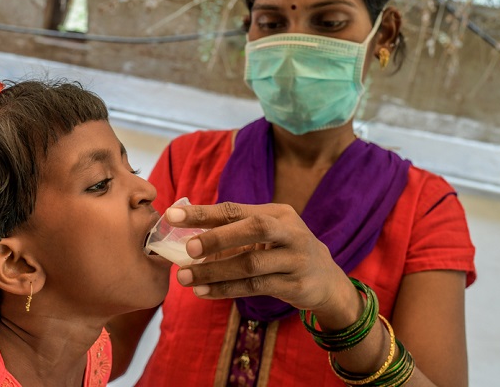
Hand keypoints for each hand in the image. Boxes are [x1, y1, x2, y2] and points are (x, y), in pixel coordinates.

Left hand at [169, 202, 348, 312]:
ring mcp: (295, 259)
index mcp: (277, 213)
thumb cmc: (283, 251)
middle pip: (253, 229)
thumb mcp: (265, 234)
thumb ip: (233, 231)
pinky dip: (226, 289)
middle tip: (188, 249)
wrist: (327, 279)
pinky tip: (204, 291)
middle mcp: (290, 232)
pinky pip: (255, 287)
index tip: (173, 216)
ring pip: (250, 264)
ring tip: (185, 277)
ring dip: (214, 271)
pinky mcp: (296, 285)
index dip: (203, 212)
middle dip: (217, 238)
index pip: (234, 209)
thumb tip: (185, 235)